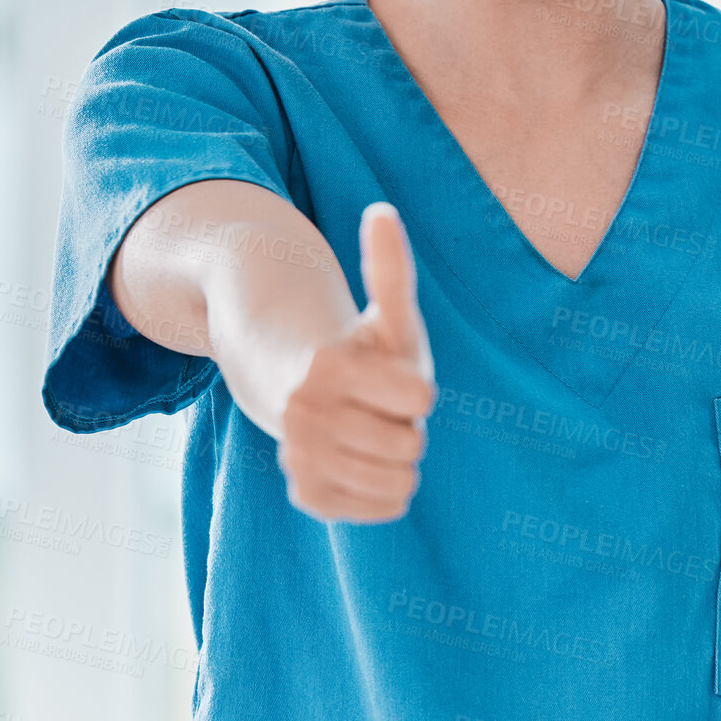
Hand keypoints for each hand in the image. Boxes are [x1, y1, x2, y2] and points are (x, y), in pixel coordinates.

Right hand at [275, 202, 435, 522]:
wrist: (299, 387)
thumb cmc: (360, 348)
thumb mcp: (385, 311)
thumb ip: (390, 267)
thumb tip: (382, 211)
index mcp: (330, 365)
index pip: (422, 402)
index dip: (416, 391)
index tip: (390, 378)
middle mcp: (305, 414)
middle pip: (411, 446)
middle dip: (406, 427)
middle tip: (379, 409)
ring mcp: (301, 458)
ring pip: (400, 483)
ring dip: (397, 460)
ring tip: (371, 433)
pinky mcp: (306, 495)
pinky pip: (382, 509)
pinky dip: (384, 491)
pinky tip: (362, 463)